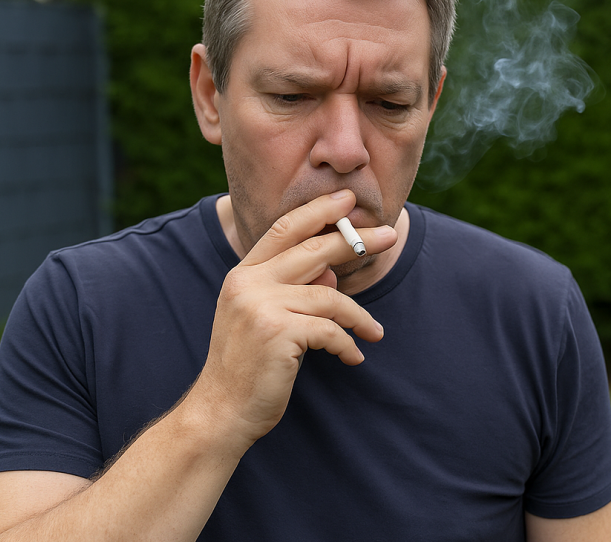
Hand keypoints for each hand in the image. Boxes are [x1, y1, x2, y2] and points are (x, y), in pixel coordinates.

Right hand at [188, 190, 397, 446]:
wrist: (221, 411)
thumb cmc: (248, 367)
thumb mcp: (265, 319)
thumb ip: (292, 290)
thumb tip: (333, 272)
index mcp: (242, 275)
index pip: (283, 229)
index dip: (317, 211)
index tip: (347, 200)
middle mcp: (248, 284)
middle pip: (313, 250)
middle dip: (356, 241)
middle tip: (389, 236)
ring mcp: (261, 307)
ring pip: (330, 297)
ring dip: (359, 316)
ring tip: (375, 332)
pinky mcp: (278, 333)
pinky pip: (330, 330)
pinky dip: (347, 344)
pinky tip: (354, 357)